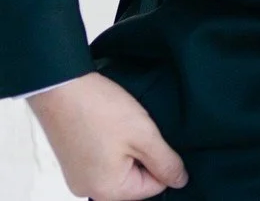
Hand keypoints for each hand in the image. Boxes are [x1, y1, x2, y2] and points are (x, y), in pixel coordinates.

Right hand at [30, 71, 187, 198]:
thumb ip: (165, 162)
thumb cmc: (102, 110)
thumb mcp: (144, 135)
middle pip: (134, 180)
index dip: (161, 158)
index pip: (153, 186)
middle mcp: (89, 190)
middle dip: (142, 154)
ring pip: (119, 168)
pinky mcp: (73, 162)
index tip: (152, 135)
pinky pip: (102, 161)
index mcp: (108, 191)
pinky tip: (109, 124)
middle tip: (136, 127)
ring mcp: (78, 177)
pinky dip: (111, 145)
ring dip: (127, 148)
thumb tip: (180, 181)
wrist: (61, 88)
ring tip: (121, 124)